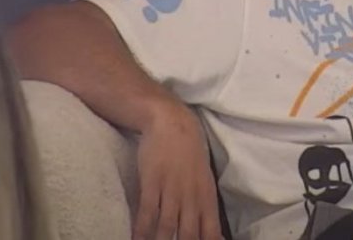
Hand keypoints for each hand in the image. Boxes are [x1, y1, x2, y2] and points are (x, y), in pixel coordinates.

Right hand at [132, 102, 221, 239]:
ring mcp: (172, 190)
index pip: (211, 232)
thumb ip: (204, 206)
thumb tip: (209, 232)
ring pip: (168, 227)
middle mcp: (192, 197)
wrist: (173, 123)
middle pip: (189, 234)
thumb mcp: (204, 180)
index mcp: (207, 197)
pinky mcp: (153, 183)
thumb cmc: (189, 153)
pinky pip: (147, 212)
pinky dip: (142, 230)